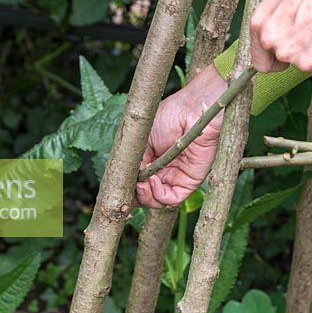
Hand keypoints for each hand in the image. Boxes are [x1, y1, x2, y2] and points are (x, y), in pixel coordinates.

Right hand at [135, 65, 226, 207]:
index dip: (127, 187)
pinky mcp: (190, 181)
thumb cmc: (169, 116)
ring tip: (141, 183)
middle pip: (145, 196)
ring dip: (145, 196)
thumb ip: (135, 163)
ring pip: (157, 201)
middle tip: (131, 184)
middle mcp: (163, 171)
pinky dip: (159, 196)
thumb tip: (128, 183)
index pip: (136, 182)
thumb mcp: (142, 141)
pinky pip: (173, 199)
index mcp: (151, 160)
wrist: (193, 110)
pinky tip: (153, 181)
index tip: (118, 183)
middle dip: (134, 194)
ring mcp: (176, 177)